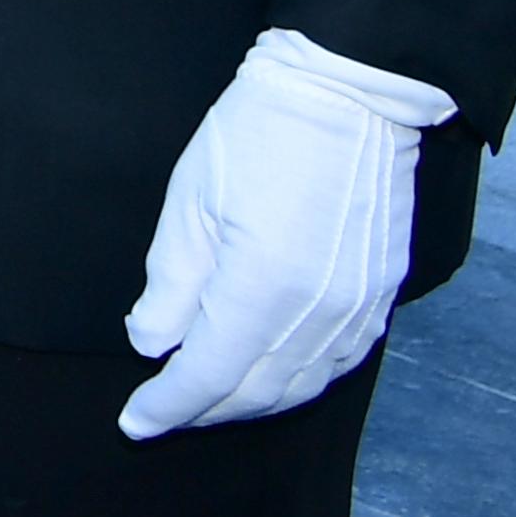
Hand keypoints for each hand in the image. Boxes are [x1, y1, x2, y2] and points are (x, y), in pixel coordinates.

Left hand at [119, 29, 454, 438]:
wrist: (347, 94)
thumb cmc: (257, 134)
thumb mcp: (190, 203)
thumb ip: (171, 285)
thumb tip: (153, 344)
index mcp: (261, 289)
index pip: (207, 376)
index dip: (167, 405)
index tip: (133, 422)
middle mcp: (318, 314)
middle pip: (255, 391)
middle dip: (203, 410)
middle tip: (161, 413)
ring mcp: (358, 308)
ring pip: (300, 386)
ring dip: (250, 401)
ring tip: (206, 401)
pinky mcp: (381, 295)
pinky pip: (337, 363)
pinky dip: (298, 382)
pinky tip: (270, 376)